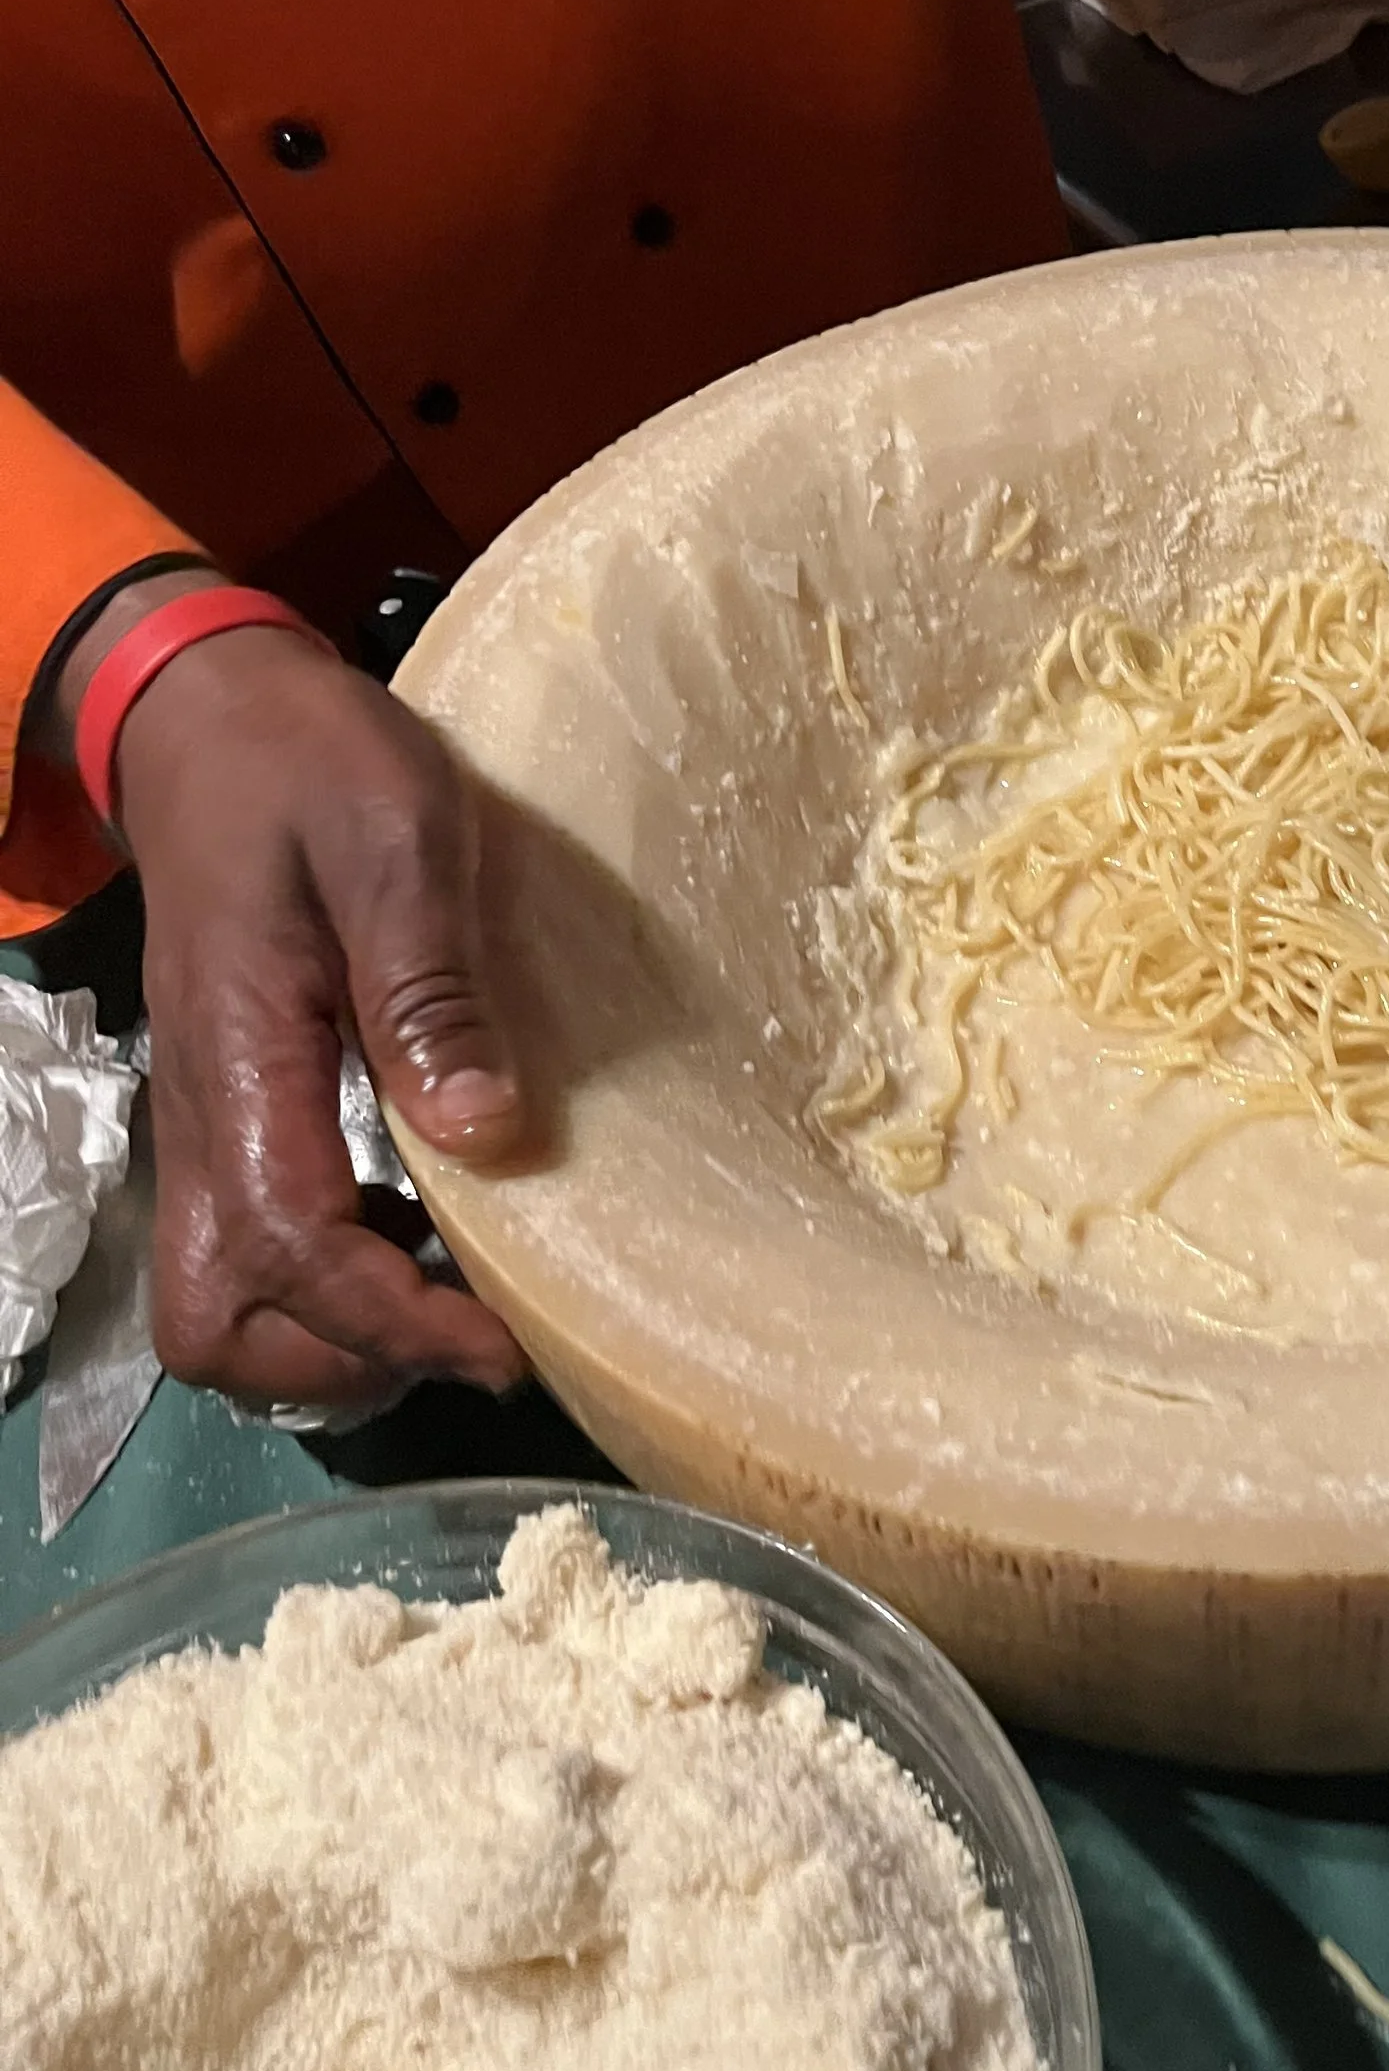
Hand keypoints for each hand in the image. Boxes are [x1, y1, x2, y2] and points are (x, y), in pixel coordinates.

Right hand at [48, 583, 529, 1409]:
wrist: (209, 710)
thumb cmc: (313, 759)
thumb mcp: (398, 836)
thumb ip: (430, 987)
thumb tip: (484, 1129)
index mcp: (242, 1056)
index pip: (290, 1248)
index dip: (395, 1322)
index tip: (503, 1344)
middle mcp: (202, 1114)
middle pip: (213, 1322)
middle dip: (333, 1360)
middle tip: (463, 1332)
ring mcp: (204, 1117)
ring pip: (217, 1299)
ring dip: (326, 1331)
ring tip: (454, 1295)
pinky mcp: (229, 1106)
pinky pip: (246, 1241)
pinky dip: (323, 1276)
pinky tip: (424, 1225)